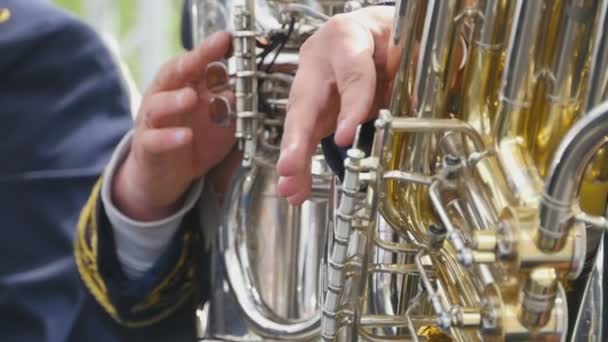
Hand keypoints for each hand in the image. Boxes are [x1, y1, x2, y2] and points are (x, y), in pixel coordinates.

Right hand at [112, 31, 235, 220]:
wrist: (168, 175)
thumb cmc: (194, 141)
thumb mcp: (219, 121)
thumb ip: (230, 105)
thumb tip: (242, 90)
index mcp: (185, 87)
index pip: (196, 64)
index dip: (209, 50)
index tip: (226, 39)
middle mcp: (165, 98)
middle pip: (173, 74)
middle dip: (191, 62)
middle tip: (206, 54)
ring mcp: (154, 122)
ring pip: (158, 105)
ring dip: (175, 100)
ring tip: (191, 98)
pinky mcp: (147, 146)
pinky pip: (155, 140)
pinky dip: (169, 138)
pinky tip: (184, 136)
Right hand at [276, 7, 394, 204]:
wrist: (369, 32)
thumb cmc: (384, 35)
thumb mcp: (403, 41)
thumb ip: (411, 68)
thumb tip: (420, 106)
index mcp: (345, 37)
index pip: (352, 75)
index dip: (350, 107)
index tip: (346, 138)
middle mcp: (319, 61)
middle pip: (306, 100)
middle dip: (297, 138)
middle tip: (290, 166)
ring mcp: (311, 84)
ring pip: (299, 122)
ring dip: (294, 158)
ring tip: (290, 187)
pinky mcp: (312, 108)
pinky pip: (304, 136)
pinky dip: (299, 163)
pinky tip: (296, 186)